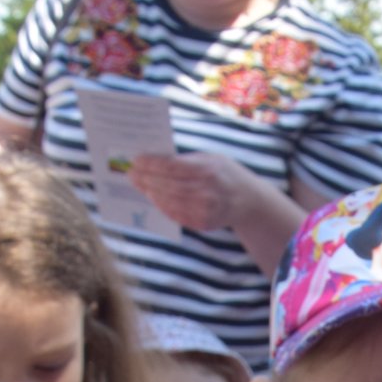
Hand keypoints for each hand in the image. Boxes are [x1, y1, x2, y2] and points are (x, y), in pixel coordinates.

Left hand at [129, 153, 249, 232]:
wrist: (249, 201)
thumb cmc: (226, 174)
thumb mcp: (211, 159)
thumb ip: (187, 160)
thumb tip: (156, 160)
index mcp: (208, 170)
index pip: (173, 167)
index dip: (152, 164)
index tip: (137, 160)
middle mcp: (208, 191)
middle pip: (168, 185)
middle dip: (147, 179)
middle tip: (131, 174)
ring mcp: (206, 209)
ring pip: (170, 201)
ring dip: (151, 193)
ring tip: (139, 185)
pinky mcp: (203, 223)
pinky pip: (177, 215)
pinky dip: (163, 207)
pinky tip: (153, 199)